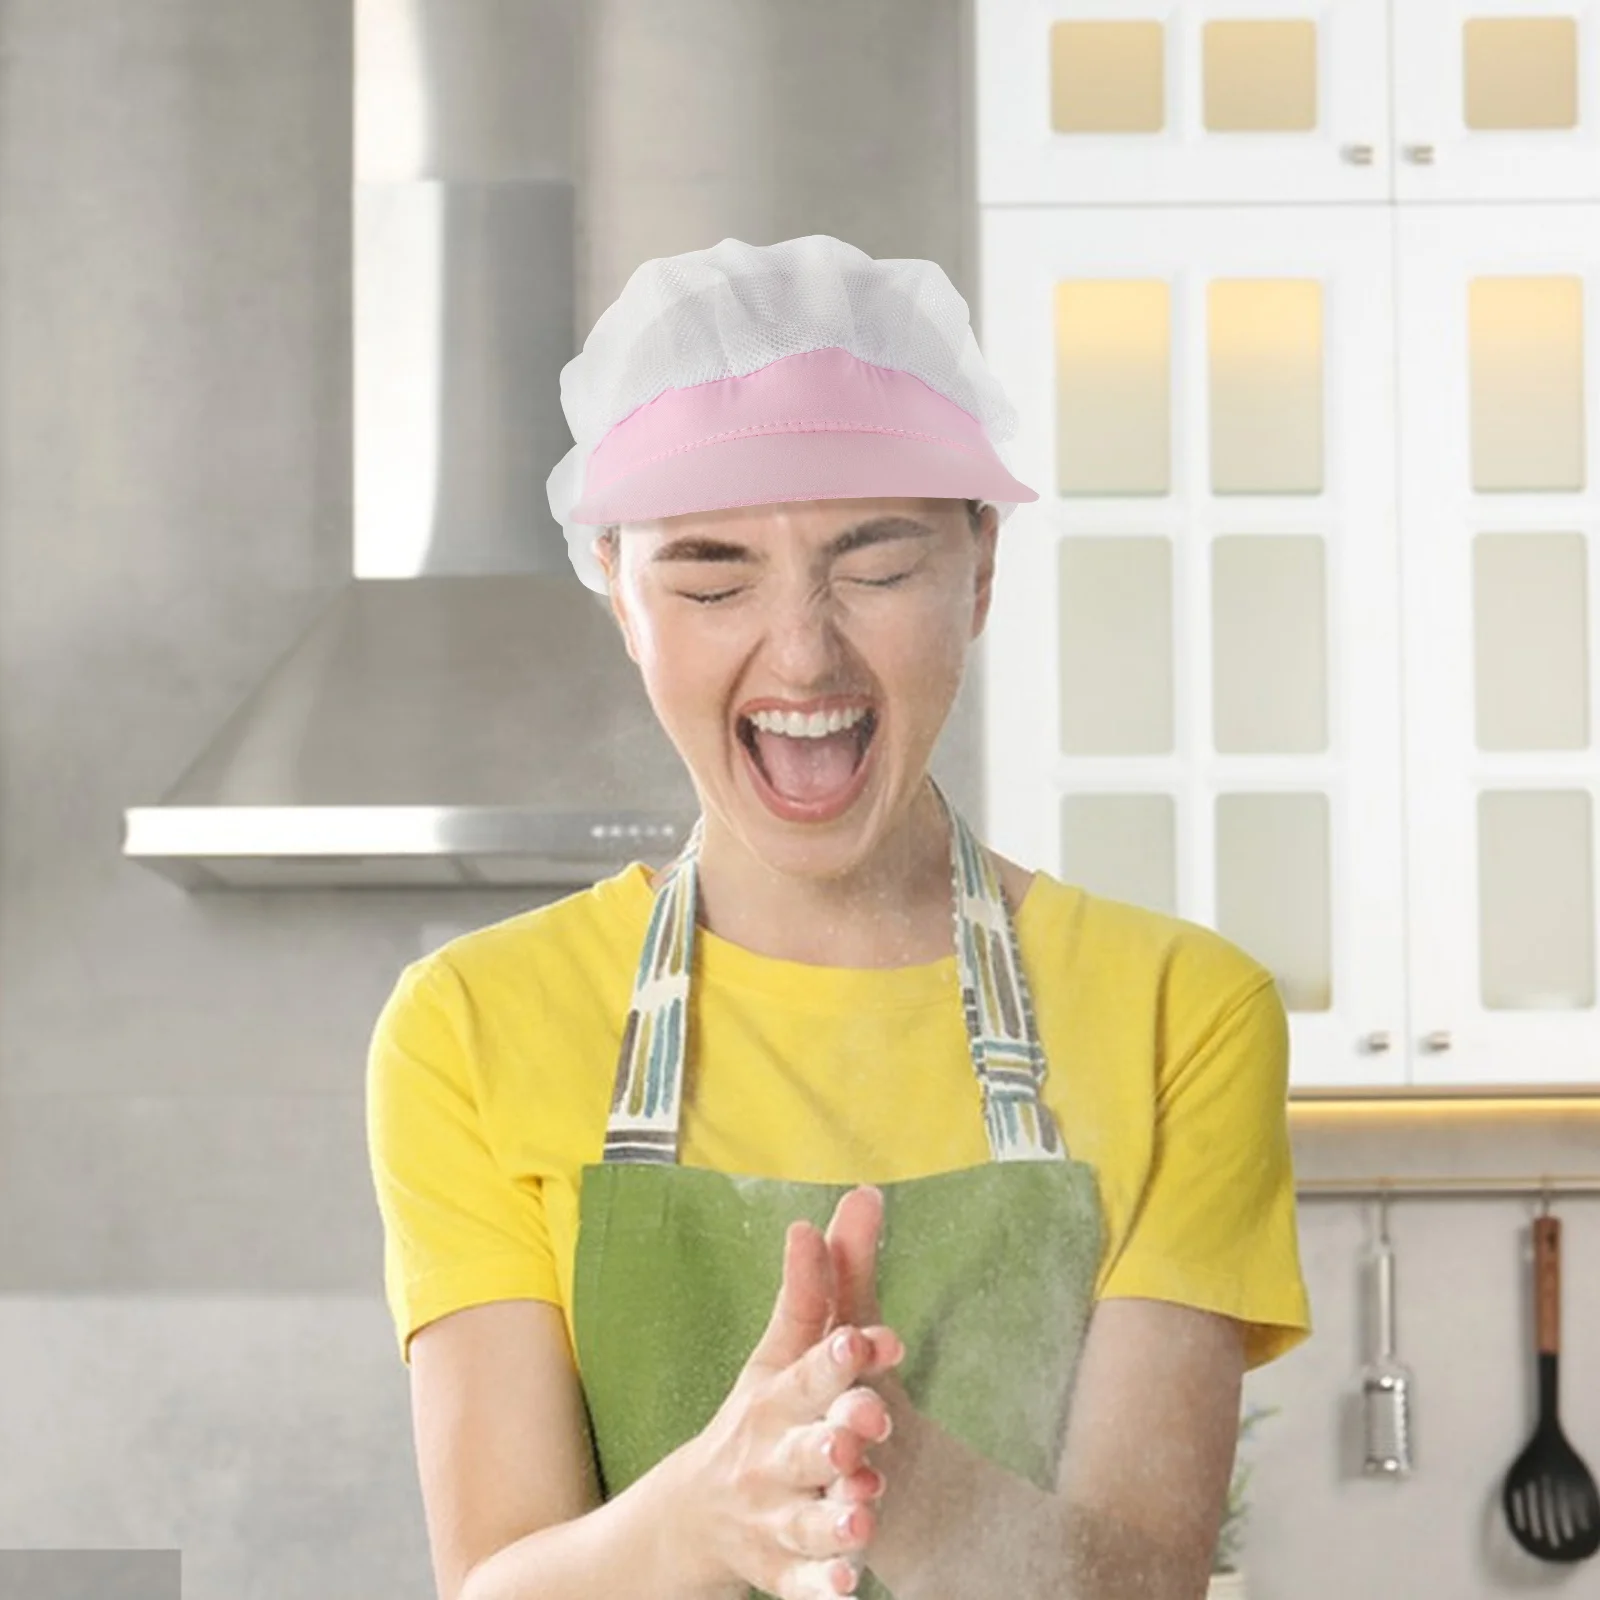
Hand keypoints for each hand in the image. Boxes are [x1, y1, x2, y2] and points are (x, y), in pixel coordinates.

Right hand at [668, 1215, 905, 1599]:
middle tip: (862, 1429)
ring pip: (802, 1516)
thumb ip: (829, 1280)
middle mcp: (769, 1450)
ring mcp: (770, 1512)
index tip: (868, 1339)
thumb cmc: (759, 1416)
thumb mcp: (785, 1351)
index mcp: (776, 1392)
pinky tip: (848, 1583)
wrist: (692, 1516)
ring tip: (862, 1512)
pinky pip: (800, 1582)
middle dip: (831, 1435)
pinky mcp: (777, 1568)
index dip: (839, 1355)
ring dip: (831, 1514)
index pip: (808, 1367)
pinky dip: (821, 1586)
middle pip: (801, 1443)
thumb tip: (863, 1195)